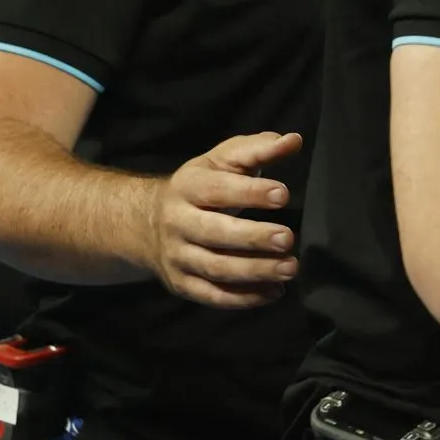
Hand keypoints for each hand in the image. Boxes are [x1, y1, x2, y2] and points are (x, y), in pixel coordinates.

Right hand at [142, 132, 302, 307]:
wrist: (145, 222)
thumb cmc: (201, 186)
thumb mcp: (222, 161)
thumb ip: (258, 149)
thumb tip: (293, 140)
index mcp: (188, 187)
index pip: (218, 190)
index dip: (250, 192)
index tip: (283, 195)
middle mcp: (178, 222)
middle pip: (215, 233)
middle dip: (253, 238)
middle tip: (288, 238)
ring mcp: (177, 256)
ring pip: (215, 268)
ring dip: (254, 272)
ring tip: (290, 268)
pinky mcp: (182, 284)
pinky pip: (212, 295)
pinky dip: (244, 298)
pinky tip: (274, 292)